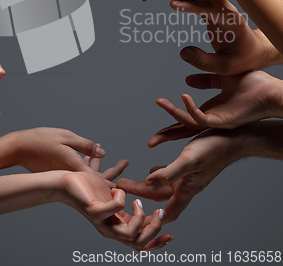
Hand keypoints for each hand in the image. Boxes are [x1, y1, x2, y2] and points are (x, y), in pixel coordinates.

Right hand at [0, 127, 128, 175]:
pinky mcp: (58, 171)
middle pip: (95, 176)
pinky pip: (76, 169)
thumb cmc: (41, 139)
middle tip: (125, 164)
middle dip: (111, 172)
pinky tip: (91, 156)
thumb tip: (102, 153)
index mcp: (74, 166)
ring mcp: (63, 173)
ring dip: (98, 166)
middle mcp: (70, 174)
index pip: (97, 179)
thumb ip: (85, 146)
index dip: (112, 182)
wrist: (18, 148)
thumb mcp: (66, 137)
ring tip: (111, 159)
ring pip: (86, 172)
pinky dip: (86, 164)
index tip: (125, 185)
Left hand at [60, 171, 172, 249]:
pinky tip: (116, 188)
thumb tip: (144, 201)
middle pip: (139, 244)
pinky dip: (121, 196)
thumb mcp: (114, 198)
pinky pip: (115, 208)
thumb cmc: (89, 189)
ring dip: (140, 216)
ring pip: (130, 234)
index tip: (171, 233)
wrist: (67, 183)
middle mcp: (110, 230)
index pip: (140, 243)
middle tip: (158, 212)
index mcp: (117, 227)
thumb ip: (128, 203)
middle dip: (154, 229)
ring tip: (136, 200)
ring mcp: (102, 223)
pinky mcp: (94, 211)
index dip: (157, 241)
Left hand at [119, 128, 244, 223]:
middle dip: (140, 193)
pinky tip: (153, 169)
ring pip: (165, 186)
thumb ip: (168, 172)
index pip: (167, 211)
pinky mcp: (193, 166)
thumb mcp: (188, 160)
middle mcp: (188, 185)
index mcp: (188, 189)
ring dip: (149, 185)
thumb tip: (148, 183)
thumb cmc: (213, 148)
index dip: (151, 216)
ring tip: (132, 180)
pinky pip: (172, 175)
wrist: (235, 138)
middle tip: (120, 186)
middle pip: (160, 196)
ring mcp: (191, 176)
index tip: (133, 214)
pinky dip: (160, 174)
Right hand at [153, 70, 282, 130]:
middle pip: (184, 130)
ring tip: (160, 102)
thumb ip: (206, 79)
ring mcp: (217, 122)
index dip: (171, 122)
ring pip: (188, 123)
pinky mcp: (222, 121)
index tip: (158, 120)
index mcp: (211, 113)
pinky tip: (184, 96)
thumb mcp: (223, 78)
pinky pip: (201, 118)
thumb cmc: (253, 86)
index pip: (186, 121)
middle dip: (166, 135)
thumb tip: (187, 79)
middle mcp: (212, 121)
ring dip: (173, 114)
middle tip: (151, 142)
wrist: (271, 92)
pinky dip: (190, 108)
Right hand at [161, 0, 275, 74]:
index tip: (173, 5)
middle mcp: (225, 9)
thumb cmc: (243, 59)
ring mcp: (219, 6)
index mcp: (232, 21)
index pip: (210, 9)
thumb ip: (204, 61)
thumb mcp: (225, 67)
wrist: (255, 51)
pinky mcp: (212, 8)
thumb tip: (183, 53)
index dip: (192, 6)